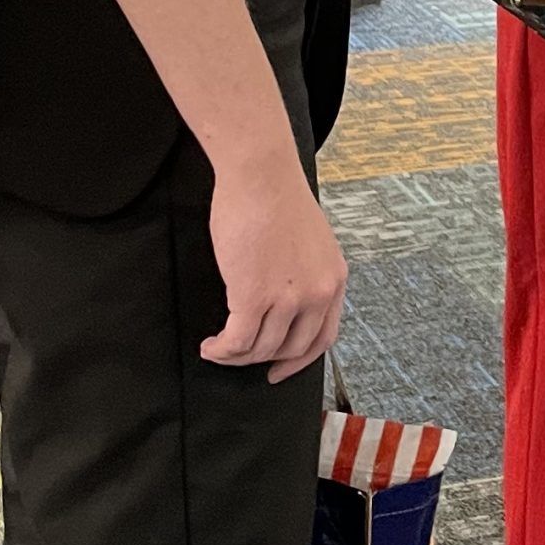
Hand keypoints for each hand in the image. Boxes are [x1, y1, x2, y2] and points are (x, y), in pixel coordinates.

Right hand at [201, 150, 346, 381]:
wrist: (261, 174)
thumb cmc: (276, 198)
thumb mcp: (309, 241)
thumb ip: (305, 272)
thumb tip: (284, 299)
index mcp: (334, 279)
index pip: (323, 337)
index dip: (299, 360)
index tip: (279, 370)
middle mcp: (318, 292)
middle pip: (291, 348)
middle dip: (261, 359)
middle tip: (238, 357)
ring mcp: (289, 296)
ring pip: (260, 348)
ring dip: (235, 355)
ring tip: (217, 348)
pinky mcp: (255, 295)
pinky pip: (237, 341)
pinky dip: (222, 349)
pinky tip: (210, 345)